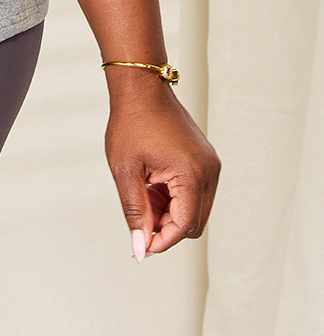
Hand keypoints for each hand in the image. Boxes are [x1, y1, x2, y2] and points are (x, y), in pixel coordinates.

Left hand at [104, 79, 219, 258]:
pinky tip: (153, 185)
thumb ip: (136, 212)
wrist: (141, 89)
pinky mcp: (206, 160)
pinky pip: (196, 193)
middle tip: (139, 218)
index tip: (141, 246)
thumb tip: (142, 247)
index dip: (162, 241)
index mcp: (191, 173)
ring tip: (144, 194)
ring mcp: (210, 164)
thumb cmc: (131, 124)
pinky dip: (176, 199)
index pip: (184, 225)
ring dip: (171, 214)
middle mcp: (208, 171)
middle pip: (194, 222)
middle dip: (167, 228)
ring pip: (196, 210)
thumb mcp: (126, 171)